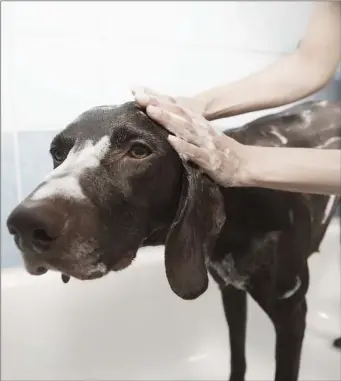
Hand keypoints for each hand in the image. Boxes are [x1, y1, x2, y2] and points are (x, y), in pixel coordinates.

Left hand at [131, 88, 247, 186]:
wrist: (245, 164)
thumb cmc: (221, 151)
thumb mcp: (203, 135)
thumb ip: (187, 128)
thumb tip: (167, 122)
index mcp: (197, 124)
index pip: (176, 108)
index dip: (158, 100)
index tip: (139, 93)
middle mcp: (200, 130)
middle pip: (178, 114)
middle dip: (159, 105)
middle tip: (140, 97)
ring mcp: (205, 143)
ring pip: (185, 129)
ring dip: (168, 119)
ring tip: (152, 111)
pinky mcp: (209, 159)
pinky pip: (195, 152)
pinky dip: (183, 146)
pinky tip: (172, 140)